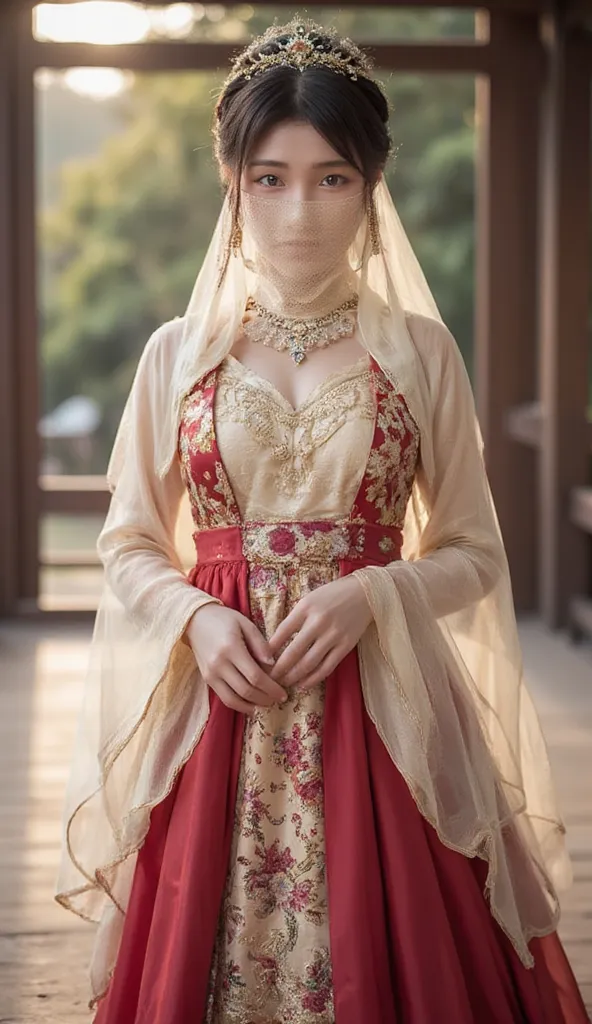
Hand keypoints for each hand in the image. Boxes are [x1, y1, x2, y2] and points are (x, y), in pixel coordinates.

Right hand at [185, 603, 286, 714]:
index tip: (283, 694)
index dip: (271, 688)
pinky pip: (224, 697)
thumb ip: (260, 644)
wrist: (195, 621)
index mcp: (231, 648)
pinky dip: (239, 705)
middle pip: (245, 690)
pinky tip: (251, 704)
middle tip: (278, 700)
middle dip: (265, 699)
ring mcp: (210, 674)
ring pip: (233, 700)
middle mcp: (218, 664)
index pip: (255, 676)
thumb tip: (273, 665)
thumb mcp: (246, 624)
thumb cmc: (224, 619)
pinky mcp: (207, 679)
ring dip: (252, 706)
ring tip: (266, 704)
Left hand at [268, 576, 372, 692]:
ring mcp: (333, 636)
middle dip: (278, 669)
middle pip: (293, 652)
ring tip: (283, 684)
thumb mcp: (309, 600)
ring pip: (309, 663)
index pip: (281, 633)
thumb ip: (295, 618)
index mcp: (305, 608)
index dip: (269, 650)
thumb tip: (276, 643)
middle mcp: (318, 622)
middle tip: (268, 679)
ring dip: (293, 677)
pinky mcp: (346, 646)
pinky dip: (313, 679)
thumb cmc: (332, 595)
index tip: (261, 661)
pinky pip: (327, 667)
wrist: (364, 593)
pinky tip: (303, 684)